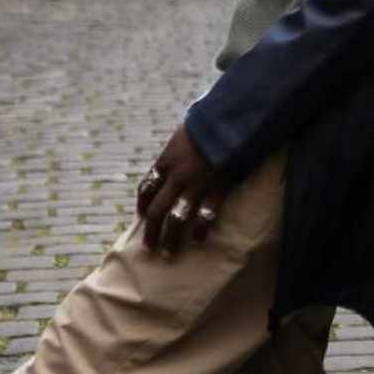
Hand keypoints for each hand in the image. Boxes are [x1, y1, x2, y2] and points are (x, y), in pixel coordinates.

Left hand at [136, 124, 224, 257]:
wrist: (230, 120)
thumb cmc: (209, 121)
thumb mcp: (185, 131)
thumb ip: (179, 146)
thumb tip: (178, 148)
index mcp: (167, 160)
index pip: (147, 187)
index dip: (143, 203)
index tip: (142, 215)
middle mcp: (177, 176)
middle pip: (157, 209)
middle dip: (151, 231)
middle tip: (149, 247)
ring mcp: (196, 185)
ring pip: (176, 219)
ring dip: (170, 238)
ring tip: (169, 253)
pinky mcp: (217, 189)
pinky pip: (205, 215)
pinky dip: (200, 229)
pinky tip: (198, 239)